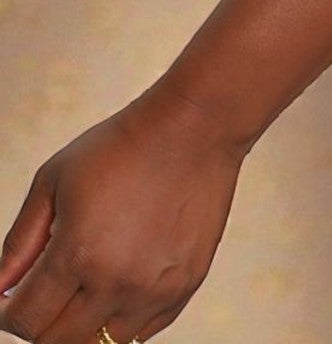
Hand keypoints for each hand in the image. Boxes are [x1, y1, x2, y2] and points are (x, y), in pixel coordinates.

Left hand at [0, 82, 244, 342]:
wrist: (195, 127)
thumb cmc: (120, 146)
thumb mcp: (53, 180)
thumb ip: (19, 243)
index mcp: (78, 253)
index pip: (24, 321)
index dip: (7, 314)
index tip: (10, 300)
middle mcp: (117, 281)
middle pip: (56, 343)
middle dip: (39, 323)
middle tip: (44, 293)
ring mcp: (155, 290)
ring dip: (80, 326)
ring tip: (83, 286)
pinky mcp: (185, 287)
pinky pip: (139, 333)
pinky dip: (118, 319)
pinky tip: (117, 283)